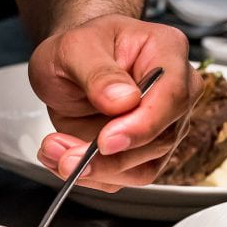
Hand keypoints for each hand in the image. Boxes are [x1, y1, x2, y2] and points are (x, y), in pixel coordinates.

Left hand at [29, 15, 202, 191]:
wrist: (66, 66)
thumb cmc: (77, 49)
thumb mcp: (74, 48)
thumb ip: (98, 72)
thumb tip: (123, 100)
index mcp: (167, 52)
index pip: (172, 96)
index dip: (142, 125)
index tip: (106, 141)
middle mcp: (171, 94)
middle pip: (159, 140)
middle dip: (108, 157)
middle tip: (65, 155)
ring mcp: (158, 127)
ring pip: (141, 168)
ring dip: (94, 170)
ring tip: (54, 150)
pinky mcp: (139, 154)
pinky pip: (121, 178)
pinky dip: (89, 176)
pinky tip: (60, 157)